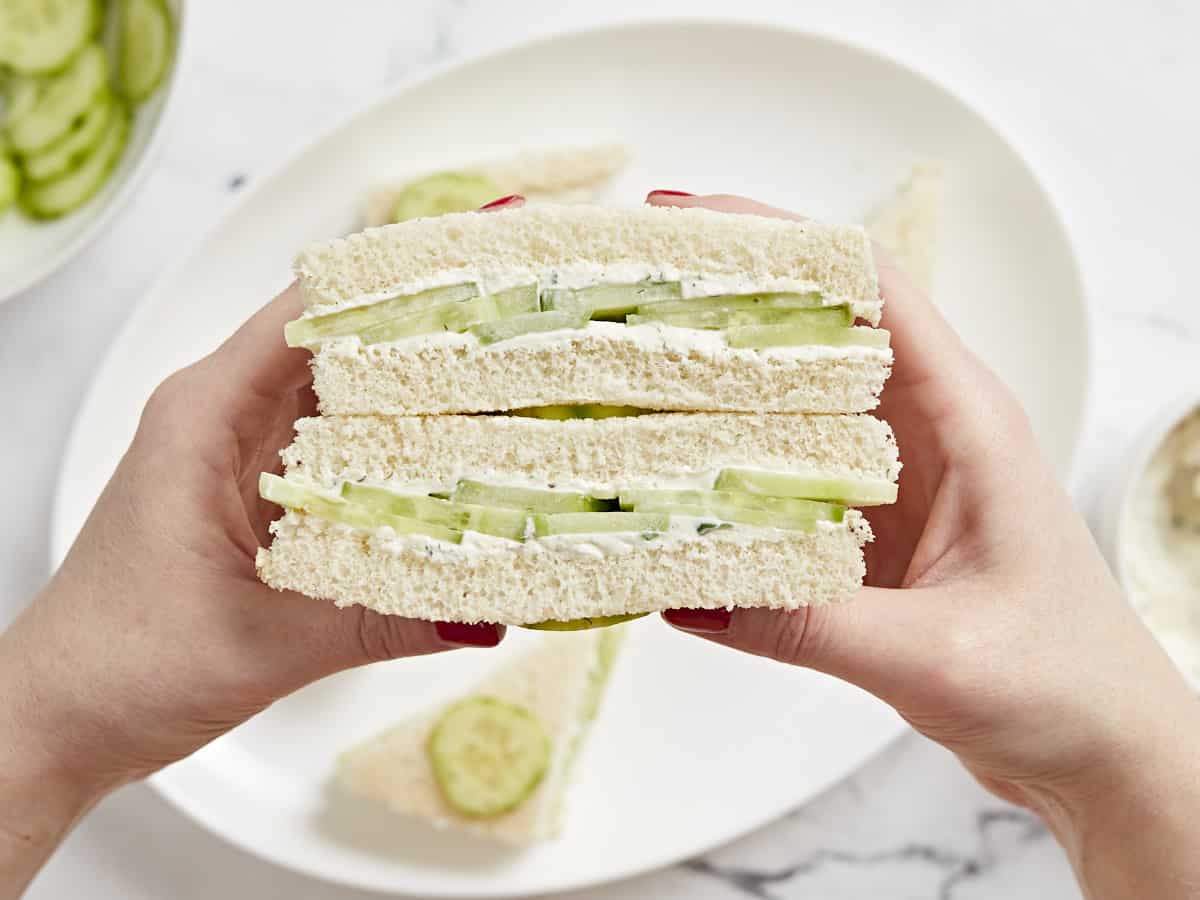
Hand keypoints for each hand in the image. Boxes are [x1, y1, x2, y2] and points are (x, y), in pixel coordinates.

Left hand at [0, 195, 527, 895]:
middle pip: (344, 346)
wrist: (67, 716)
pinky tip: (457, 471)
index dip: (400, 283)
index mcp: (207, 413)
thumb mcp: (268, 642)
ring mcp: (246, 453)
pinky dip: (398, 456)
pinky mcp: (263, 494)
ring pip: (348, 401)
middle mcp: (227, 416)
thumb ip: (386, 622)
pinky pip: (344, 454)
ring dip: (421, 398)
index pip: (313, 307)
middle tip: (524, 340)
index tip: (482, 272)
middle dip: (434, 338)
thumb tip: (491, 612)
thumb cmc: (123, 663)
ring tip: (512, 396)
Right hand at [650, 192, 1199, 896]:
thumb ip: (808, 624)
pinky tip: (666, 477)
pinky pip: (782, 472)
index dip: (776, 239)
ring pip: (790, 399)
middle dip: (720, 299)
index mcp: (965, 417)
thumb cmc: (1061, 685)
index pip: (868, 285)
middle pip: (813, 327)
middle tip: (623, 289)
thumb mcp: (933, 654)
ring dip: (713, 381)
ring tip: (622, 370)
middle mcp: (925, 428)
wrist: (1099, 748)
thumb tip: (685, 594)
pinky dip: (724, 463)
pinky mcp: (866, 524)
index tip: (686, 221)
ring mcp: (891, 475)